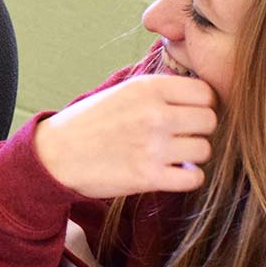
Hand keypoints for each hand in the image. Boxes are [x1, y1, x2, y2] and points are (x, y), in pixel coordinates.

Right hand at [34, 75, 215, 197]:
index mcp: (148, 88)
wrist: (56, 154)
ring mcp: (153, 146)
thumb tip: (200, 93)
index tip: (190, 114)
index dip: (202, 105)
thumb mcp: (122, 91)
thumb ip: (159, 90)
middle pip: (210, 120)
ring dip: (194, 155)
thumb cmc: (90, 122)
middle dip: (200, 130)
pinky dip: (188, 177)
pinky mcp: (148, 177)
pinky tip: (173, 172)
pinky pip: (194, 178)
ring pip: (205, 150)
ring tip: (175, 155)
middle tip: (183, 136)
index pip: (205, 93)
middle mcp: (154, 114)